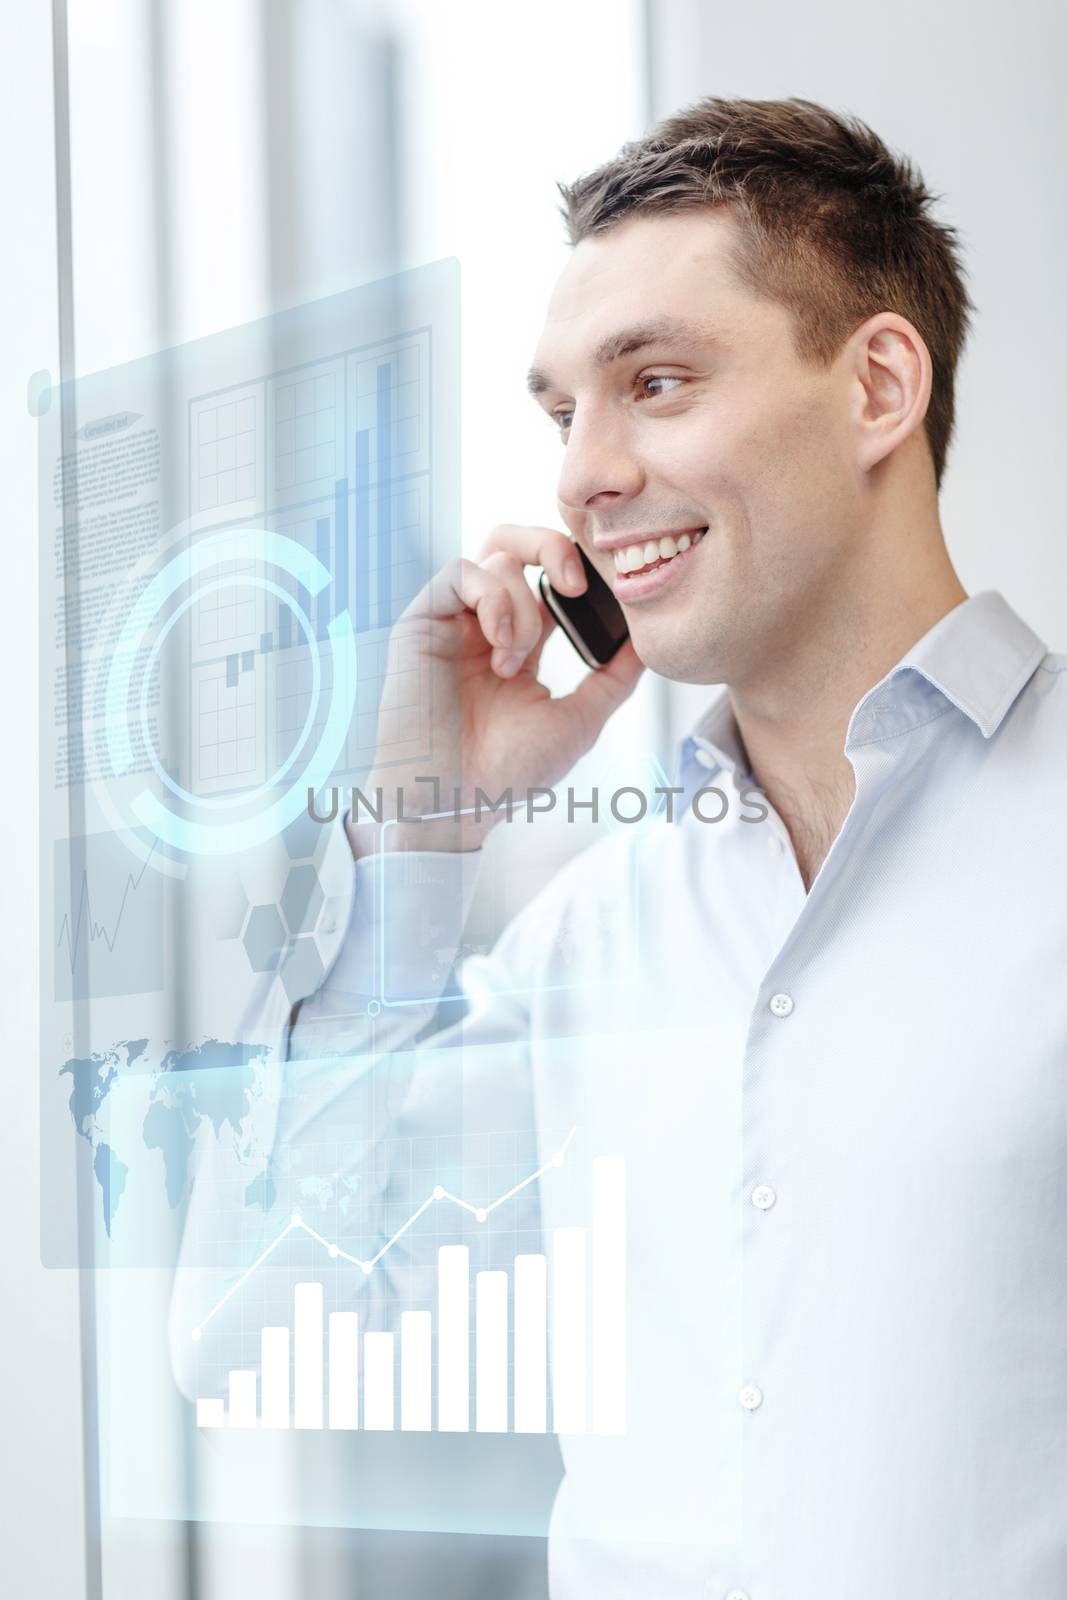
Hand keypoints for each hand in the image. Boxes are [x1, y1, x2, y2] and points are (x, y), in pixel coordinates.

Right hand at [347, 525, 643, 855]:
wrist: (455, 801)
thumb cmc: (506, 773)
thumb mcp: (579, 721)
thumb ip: (614, 679)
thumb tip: (650, 645)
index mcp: (519, 640)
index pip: (548, 577)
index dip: (577, 569)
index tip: (606, 590)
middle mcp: (484, 623)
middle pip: (515, 543)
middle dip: (552, 545)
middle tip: (577, 582)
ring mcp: (452, 620)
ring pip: (495, 556)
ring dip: (521, 607)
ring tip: (514, 662)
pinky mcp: (421, 621)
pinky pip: (459, 572)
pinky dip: (492, 599)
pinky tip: (498, 647)